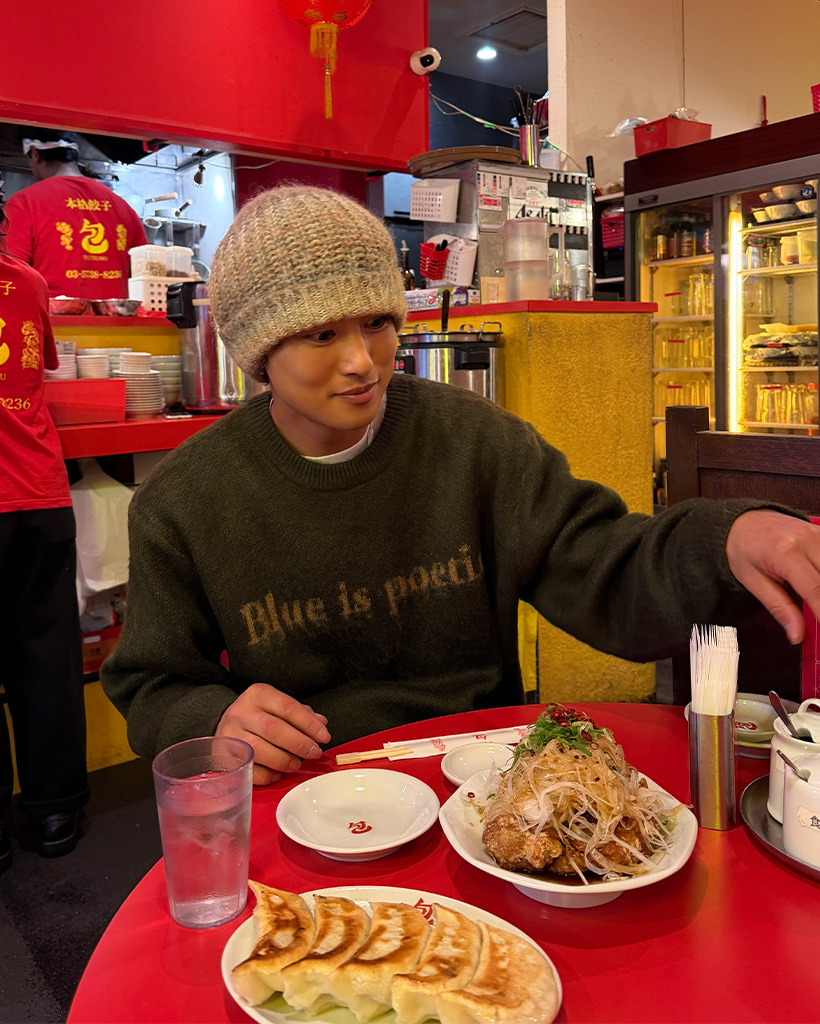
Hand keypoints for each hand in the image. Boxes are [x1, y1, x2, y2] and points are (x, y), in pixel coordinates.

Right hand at [215, 683, 330, 784]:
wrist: (224, 721)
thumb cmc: (258, 714)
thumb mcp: (277, 705)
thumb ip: (300, 713)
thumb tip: (321, 724)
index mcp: (258, 695)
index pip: (288, 707)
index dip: (309, 724)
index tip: (324, 736)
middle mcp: (241, 712)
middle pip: (274, 729)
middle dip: (299, 744)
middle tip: (314, 753)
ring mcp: (230, 734)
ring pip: (259, 749)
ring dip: (284, 760)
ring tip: (297, 764)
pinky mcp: (224, 756)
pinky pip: (248, 769)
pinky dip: (267, 775)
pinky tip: (278, 773)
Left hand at [726, 510, 819, 644]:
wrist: (742, 521)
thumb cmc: (744, 548)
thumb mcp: (752, 581)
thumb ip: (778, 608)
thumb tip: (796, 634)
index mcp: (785, 553)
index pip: (816, 590)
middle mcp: (806, 540)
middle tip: (818, 619)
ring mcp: (817, 534)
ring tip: (817, 604)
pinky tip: (818, 586)